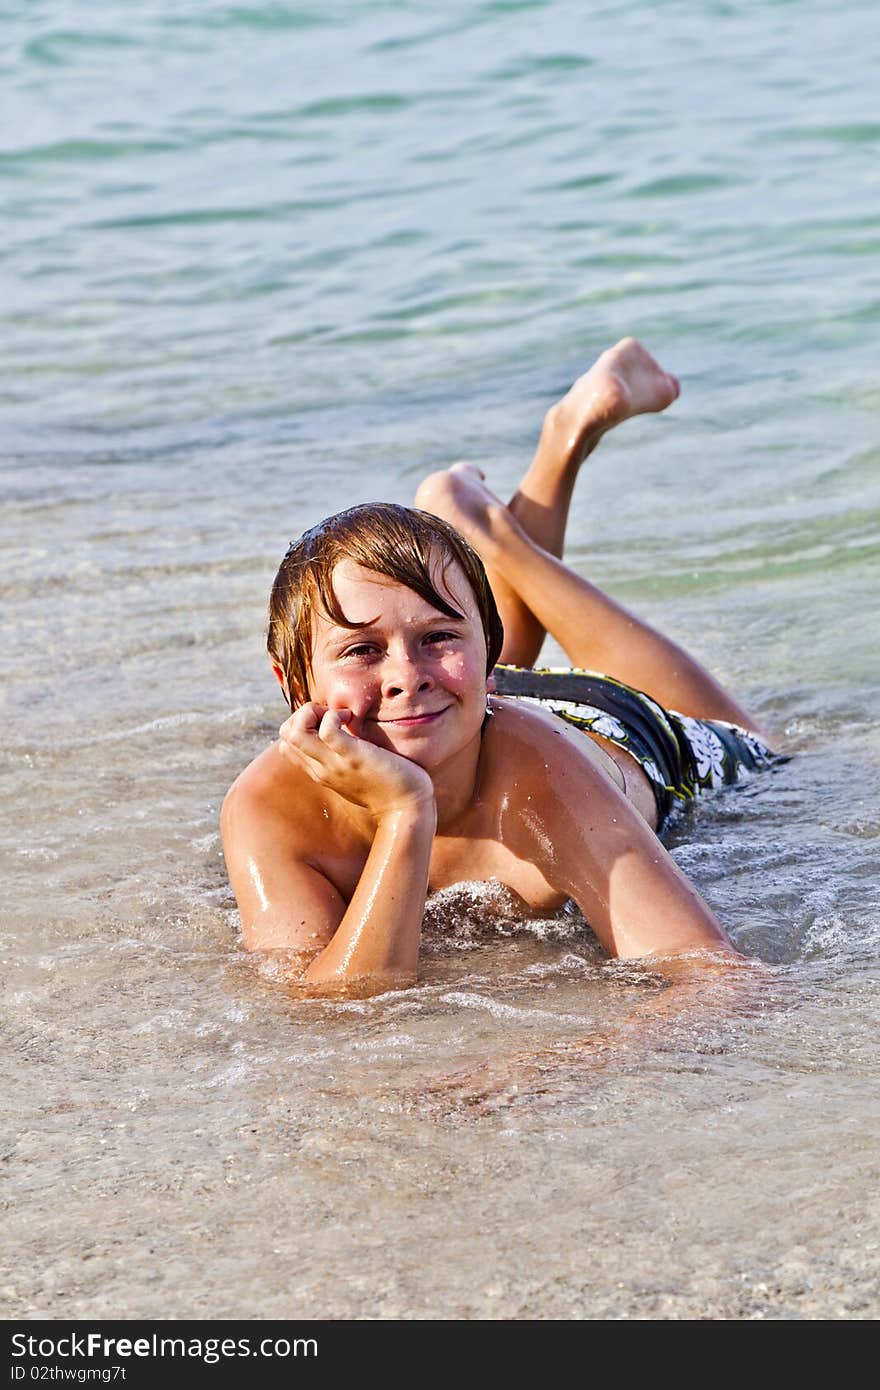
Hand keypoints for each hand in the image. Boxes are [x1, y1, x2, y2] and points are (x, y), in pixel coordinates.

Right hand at [277, 703, 435, 820]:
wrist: (405, 810)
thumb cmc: (388, 788)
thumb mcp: (356, 773)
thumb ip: (343, 759)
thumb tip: (345, 734)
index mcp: (320, 771)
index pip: (287, 744)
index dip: (301, 724)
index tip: (327, 721)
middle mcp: (321, 768)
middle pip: (285, 734)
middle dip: (303, 714)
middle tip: (331, 716)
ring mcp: (333, 763)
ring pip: (294, 732)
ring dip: (311, 712)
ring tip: (337, 716)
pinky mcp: (351, 757)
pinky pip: (327, 730)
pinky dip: (334, 716)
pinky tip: (351, 718)